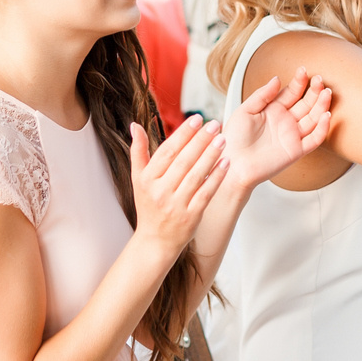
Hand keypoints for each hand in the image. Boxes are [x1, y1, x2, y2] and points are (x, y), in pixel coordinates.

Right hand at [128, 114, 228, 254]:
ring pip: (196, 175)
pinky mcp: (191, 216)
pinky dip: (217, 176)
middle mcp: (160, 191)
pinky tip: (226, 162)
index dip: (183, 134)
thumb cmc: (149, 206)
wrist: (155, 240)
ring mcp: (176, 204)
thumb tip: (135, 125)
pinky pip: (206, 192)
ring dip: (211, 155)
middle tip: (214, 124)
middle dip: (201, 140)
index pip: (167, 151)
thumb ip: (138, 151)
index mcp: (147, 179)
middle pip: (184, 161)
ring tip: (222, 139)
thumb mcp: (138, 179)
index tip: (196, 119)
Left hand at [221, 71, 332, 190]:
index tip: (303, 70)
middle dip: (314, 91)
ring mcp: (292, 135)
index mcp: (273, 110)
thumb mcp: (245, 110)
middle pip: (306, 103)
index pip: (292, 92)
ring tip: (327, 92)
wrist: (233, 163)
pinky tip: (325, 115)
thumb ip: (261, 95)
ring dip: (322, 105)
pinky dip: (322, 128)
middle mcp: (285, 121)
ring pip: (313, 118)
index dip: (299, 81)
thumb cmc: (235, 139)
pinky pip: (314, 139)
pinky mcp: (296, 150)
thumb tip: (277, 79)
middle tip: (320, 80)